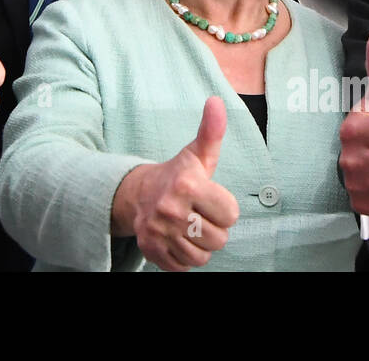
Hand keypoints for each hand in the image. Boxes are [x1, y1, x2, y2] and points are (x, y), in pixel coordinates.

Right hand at [112, 97, 239, 270]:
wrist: (138, 194)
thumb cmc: (177, 175)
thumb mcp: (197, 154)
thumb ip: (212, 131)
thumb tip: (217, 101)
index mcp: (188, 185)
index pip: (231, 215)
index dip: (225, 208)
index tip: (210, 198)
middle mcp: (172, 210)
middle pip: (219, 239)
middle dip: (213, 228)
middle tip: (199, 214)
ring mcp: (159, 232)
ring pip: (202, 257)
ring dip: (200, 245)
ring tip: (190, 227)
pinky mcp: (151, 251)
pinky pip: (183, 267)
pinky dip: (183, 257)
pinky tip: (177, 238)